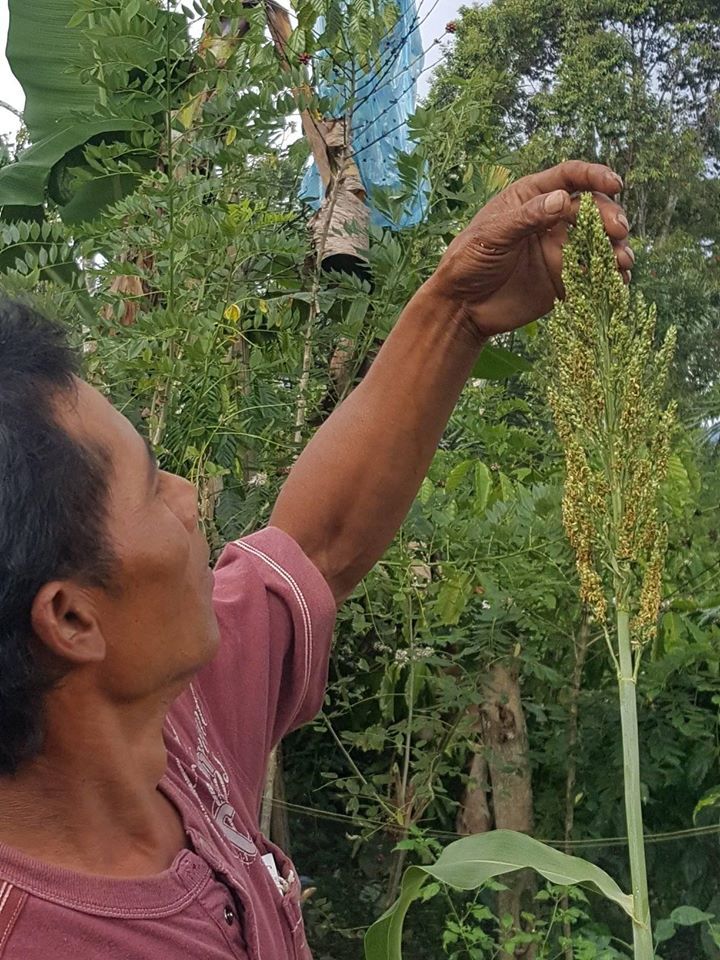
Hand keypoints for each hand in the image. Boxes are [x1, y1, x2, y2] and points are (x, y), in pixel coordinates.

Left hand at [427, 161, 632, 338]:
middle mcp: (550, 219)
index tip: (616, 184)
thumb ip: (526, 218)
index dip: (595, 176)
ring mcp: (559, 249)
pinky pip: (593, 275)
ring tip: (622, 262)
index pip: (570, 177)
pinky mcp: (563, 280)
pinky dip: (609, 278)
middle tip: (618, 231)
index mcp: (531, 197)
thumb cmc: (467, 262)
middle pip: (592, 209)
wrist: (461, 307)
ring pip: (599, 242)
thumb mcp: (491, 235)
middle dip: (610, 217)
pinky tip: (618, 284)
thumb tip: (562, 200)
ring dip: (616, 249)